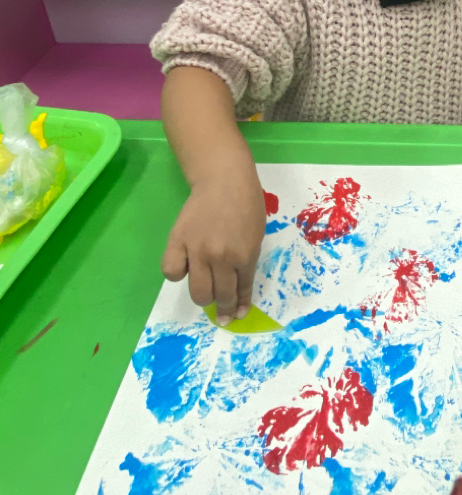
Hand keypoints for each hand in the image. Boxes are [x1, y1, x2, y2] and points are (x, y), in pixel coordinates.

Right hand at [161, 161, 265, 325]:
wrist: (224, 178)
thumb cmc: (246, 204)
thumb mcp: (256, 235)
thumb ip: (247, 262)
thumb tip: (238, 290)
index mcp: (245, 255)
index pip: (241, 290)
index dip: (239, 306)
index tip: (236, 316)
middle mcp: (220, 257)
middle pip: (219, 296)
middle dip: (223, 307)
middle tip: (221, 308)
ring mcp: (197, 249)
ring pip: (197, 291)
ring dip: (203, 296)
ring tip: (205, 288)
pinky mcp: (177, 240)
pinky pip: (172, 271)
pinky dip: (178, 273)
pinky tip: (186, 265)